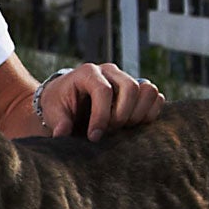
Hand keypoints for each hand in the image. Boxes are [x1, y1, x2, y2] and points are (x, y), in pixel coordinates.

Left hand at [43, 62, 163, 141]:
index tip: (94, 137)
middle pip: (131, 88)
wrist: (66, 98)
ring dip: (138, 114)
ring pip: (148, 90)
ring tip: (121, 128)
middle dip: (122, 115)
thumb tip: (62, 133)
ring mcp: (126, 78)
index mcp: (87, 73)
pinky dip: (150, 113)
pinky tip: (133, 125)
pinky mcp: (138, 89)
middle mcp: (110, 71)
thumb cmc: (58, 103)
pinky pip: (156, 97)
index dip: (101, 117)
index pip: (104, 91)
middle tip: (109, 131)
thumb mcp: (52, 112)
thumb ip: (58, 121)